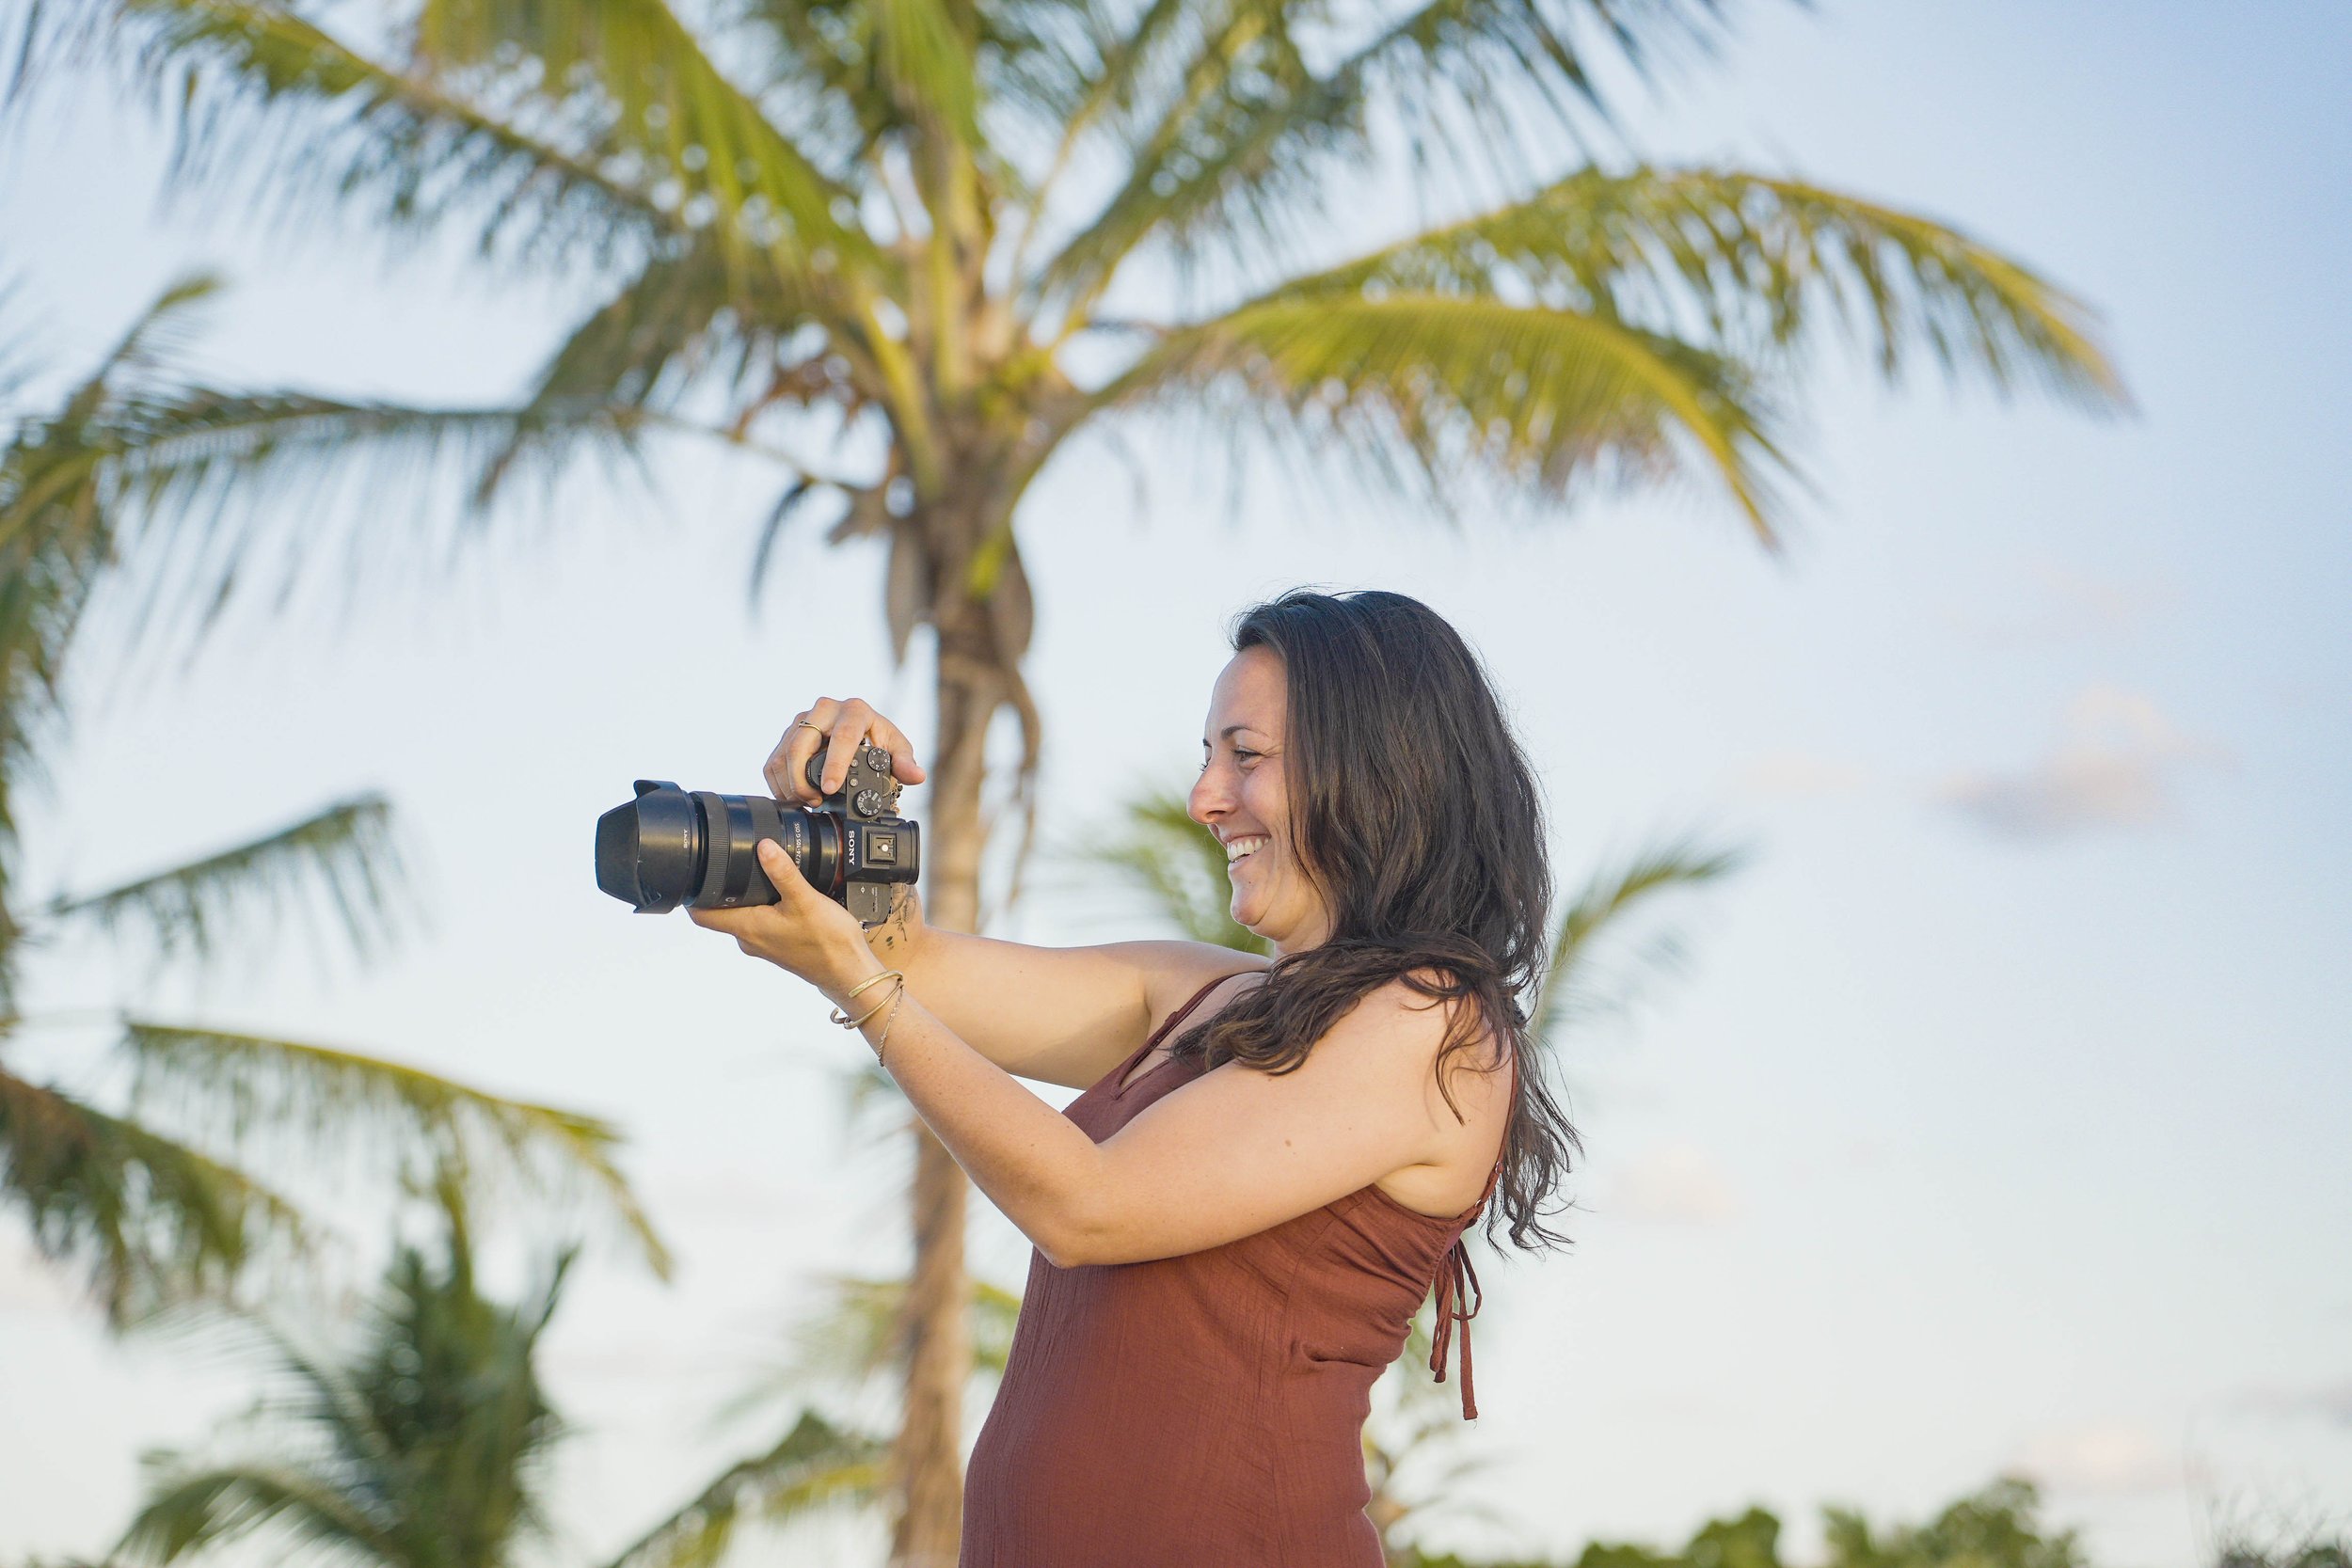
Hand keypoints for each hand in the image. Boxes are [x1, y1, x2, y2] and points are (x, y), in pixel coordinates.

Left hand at [686, 839, 883, 1001]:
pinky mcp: (779, 946)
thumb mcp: (805, 900)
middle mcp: (750, 940)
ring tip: (760, 874)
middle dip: (723, 889)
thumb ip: (783, 872)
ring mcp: (764, 944)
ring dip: (747, 898)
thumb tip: (763, 847)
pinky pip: (762, 923)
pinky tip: (783, 896)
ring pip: (744, 917)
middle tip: (730, 862)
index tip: (692, 873)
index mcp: (748, 928)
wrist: (849, 973)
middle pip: (722, 913)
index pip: (701, 915)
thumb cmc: (827, 944)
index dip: (691, 895)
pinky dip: (765, 908)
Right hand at [766, 696, 927, 804]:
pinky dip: (778, 783)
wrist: (858, 731)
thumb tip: (916, 775)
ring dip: (790, 784)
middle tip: (814, 802)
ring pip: (783, 753)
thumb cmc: (879, 739)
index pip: (841, 736)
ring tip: (807, 802)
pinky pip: (773, 760)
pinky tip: (792, 797)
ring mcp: (802, 719)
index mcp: (854, 710)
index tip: (829, 789)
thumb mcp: (896, 749)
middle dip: (803, 778)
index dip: (833, 764)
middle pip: (801, 742)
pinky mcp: (787, 733)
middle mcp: (825, 709)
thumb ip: (905, 763)